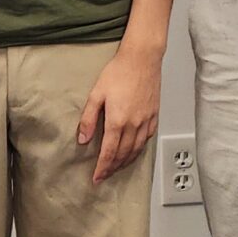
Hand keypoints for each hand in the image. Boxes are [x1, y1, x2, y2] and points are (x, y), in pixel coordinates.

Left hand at [77, 45, 161, 182]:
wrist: (142, 58)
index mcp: (118, 120)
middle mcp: (134, 124)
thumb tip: (83, 139)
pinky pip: (148, 138)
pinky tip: (135, 150)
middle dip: (113, 168)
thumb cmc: (119, 72)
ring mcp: (146, 120)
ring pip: (137, 149)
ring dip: (126, 162)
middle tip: (104, 175)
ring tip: (117, 168)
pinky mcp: (154, 115)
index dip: (102, 168)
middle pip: (123, 154)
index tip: (97, 178)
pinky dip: (140, 149)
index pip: (109, 152)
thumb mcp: (96, 94)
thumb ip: (89, 119)